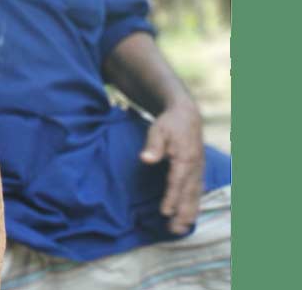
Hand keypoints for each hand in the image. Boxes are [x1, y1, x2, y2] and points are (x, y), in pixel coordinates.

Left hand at [140, 102, 204, 234]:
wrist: (187, 116)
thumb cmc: (169, 124)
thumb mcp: (157, 129)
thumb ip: (153, 145)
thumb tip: (146, 159)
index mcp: (186, 158)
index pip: (177, 182)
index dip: (172, 198)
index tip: (165, 212)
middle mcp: (195, 167)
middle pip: (189, 194)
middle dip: (182, 213)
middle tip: (174, 230)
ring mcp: (199, 170)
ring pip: (195, 195)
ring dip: (189, 213)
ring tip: (181, 230)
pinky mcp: (198, 171)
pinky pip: (198, 192)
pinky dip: (194, 205)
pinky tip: (190, 218)